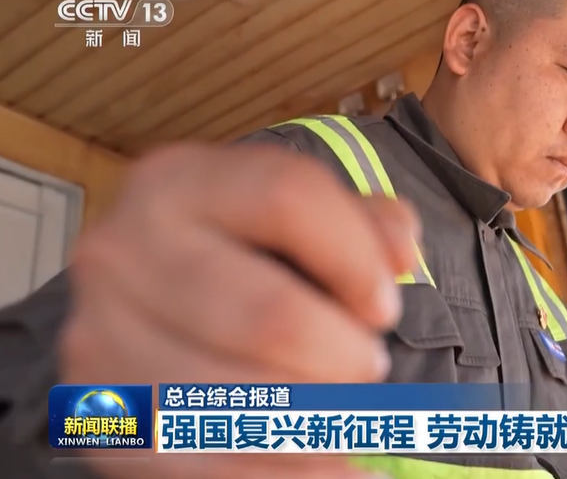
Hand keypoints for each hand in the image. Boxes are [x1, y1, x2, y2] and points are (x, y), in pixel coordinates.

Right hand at [60, 143, 416, 478]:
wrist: (148, 305)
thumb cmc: (245, 255)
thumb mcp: (300, 218)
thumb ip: (363, 221)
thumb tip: (401, 252)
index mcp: (178, 181)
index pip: (288, 198)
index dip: (357, 258)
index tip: (385, 305)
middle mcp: (122, 251)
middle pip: (270, 316)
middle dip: (344, 355)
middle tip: (367, 366)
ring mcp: (101, 337)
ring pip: (242, 401)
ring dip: (318, 419)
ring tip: (342, 408)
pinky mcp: (109, 414)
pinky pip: (212, 461)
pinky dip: (288, 472)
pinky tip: (329, 463)